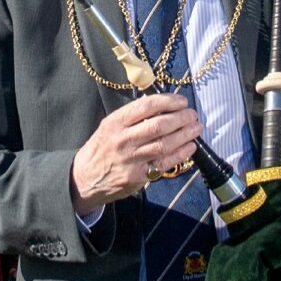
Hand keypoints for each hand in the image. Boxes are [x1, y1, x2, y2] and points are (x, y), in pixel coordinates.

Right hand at [69, 93, 200, 213]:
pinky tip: (190, 147)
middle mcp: (122, 139)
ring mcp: (130, 159)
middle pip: (158, 125)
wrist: (84, 179)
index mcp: (115, 122)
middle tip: (193, 115)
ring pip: (164, 144)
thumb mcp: (109, 126)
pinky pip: (163, 163)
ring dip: (185, 135)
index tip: (182, 101)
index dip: (169, 101)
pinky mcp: (137, 176)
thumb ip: (132, 117)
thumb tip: (162, 106)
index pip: (146, 106)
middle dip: (181, 118)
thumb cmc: (101, 148)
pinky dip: (180, 154)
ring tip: (196, 128)